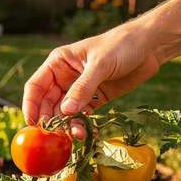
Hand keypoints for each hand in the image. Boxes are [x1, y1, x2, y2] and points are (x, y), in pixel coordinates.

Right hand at [21, 24, 163, 125]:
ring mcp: (79, 89)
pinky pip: (82, 116)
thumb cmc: (121, 45)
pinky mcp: (95, 99)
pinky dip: (82, 125)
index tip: (32, 123)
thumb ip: (83, 88)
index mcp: (58, 63)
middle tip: (54, 135)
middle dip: (50, 119)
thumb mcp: (100, 64)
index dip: (31, 105)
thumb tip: (66, 111)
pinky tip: (86, 133)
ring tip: (76, 135)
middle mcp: (64, 77)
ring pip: (65, 112)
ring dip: (67, 125)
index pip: (35, 86)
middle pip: (47, 103)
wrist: (150, 46)